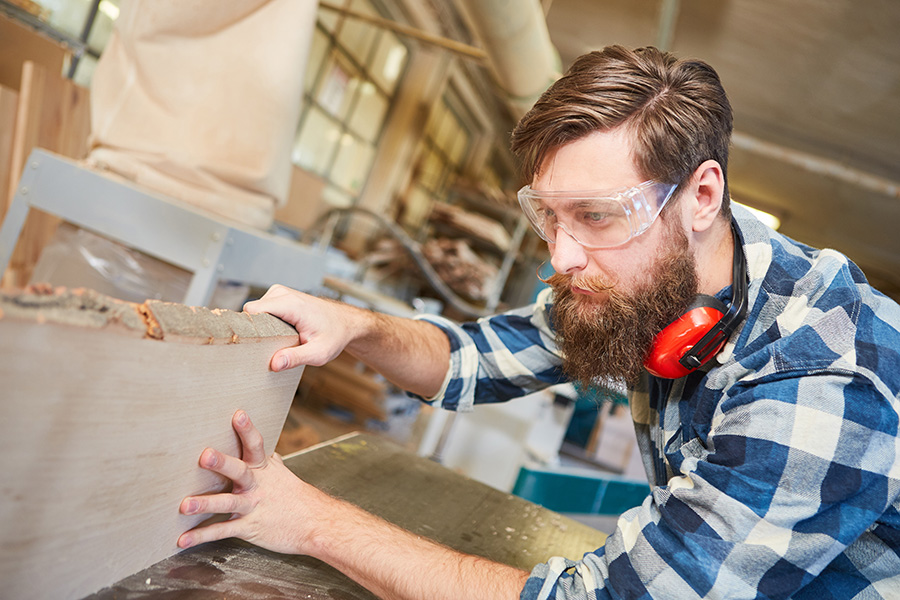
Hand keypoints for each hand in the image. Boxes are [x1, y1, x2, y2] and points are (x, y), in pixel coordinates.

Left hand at [177, 410, 322, 554]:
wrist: (317, 525)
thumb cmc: (300, 500)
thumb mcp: (285, 477)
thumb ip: (272, 465)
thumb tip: (270, 453)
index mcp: (265, 470)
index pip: (256, 445)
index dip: (247, 430)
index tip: (237, 415)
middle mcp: (258, 486)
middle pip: (240, 471)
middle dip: (222, 463)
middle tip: (205, 455)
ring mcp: (253, 507)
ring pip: (227, 503)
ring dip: (205, 504)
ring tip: (185, 504)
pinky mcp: (249, 527)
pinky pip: (223, 531)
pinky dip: (202, 536)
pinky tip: (183, 539)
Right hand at [243, 285, 359, 371]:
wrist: (345, 323)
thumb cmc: (334, 336)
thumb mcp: (318, 353)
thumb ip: (296, 358)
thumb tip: (275, 364)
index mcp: (292, 305)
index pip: (252, 310)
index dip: (248, 327)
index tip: (252, 343)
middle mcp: (284, 294)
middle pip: (252, 311)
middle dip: (256, 329)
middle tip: (270, 345)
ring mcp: (281, 293)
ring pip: (255, 310)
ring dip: (262, 326)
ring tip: (279, 338)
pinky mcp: (280, 296)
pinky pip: (262, 308)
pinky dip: (266, 321)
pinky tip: (279, 332)